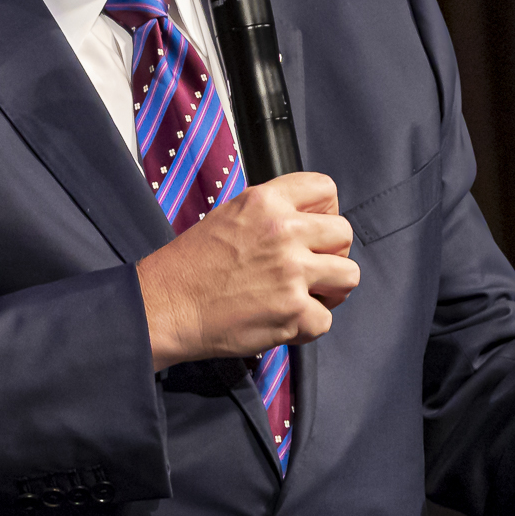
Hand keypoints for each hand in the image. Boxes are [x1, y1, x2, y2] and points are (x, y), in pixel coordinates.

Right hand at [137, 172, 355, 366]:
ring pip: (348, 276)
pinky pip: (326, 319)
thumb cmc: (190, 266)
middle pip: (344, 234)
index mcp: (267, 201)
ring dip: (331, 289)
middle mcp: (284, 232)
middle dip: (332, 253)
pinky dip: (307, 326)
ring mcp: (292, 272)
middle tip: (310, 269)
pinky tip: (284, 320)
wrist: (166, 306)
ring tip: (305, 295)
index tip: (314, 231)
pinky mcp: (292, 311)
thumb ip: (272, 212)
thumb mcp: (230, 215)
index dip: (325, 213)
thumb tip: (306, 222)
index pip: (326, 189)